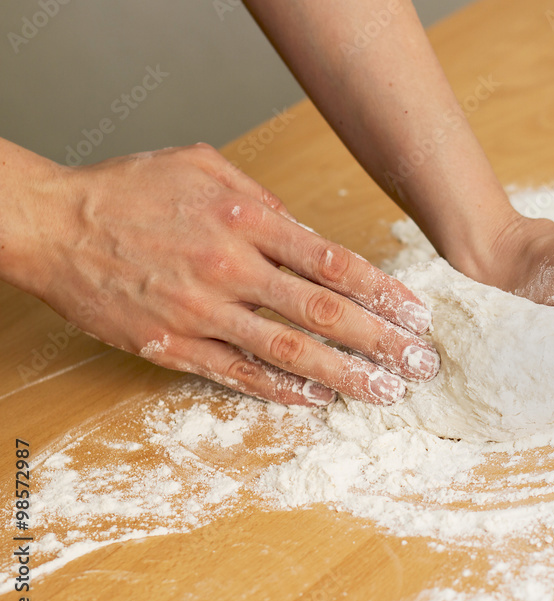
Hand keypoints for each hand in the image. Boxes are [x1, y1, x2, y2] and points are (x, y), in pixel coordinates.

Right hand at [25, 144, 438, 405]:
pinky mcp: (173, 347)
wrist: (52, 226)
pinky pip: (238, 375)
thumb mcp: (203, 167)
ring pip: (288, 353)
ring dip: (344, 377)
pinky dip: (282, 390)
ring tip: (385, 393)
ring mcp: (201, 313)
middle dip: (381, 342)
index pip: (332, 262)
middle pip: (323, 313)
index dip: (382, 292)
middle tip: (421, 365)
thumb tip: (311, 233)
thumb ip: (264, 200)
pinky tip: (318, 400)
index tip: (416, 314)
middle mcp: (229, 268)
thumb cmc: (129, 190)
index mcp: (243, 220)